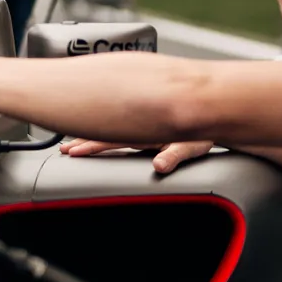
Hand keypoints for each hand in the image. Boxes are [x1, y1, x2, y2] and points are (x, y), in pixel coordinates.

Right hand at [60, 135, 216, 172]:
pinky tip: (94, 135)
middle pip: (104, 132)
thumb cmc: (207, 131)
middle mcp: (141, 125)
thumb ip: (175, 154)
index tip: (73, 149)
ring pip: (109, 129)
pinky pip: (119, 127)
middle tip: (64, 149)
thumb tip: (159, 165)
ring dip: (91, 136)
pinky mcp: (147, 127)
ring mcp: (143, 125)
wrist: (217, 116)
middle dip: (82, 140)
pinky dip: (103, 132)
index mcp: (146, 129)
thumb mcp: (193, 145)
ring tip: (71, 144)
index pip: (111, 137)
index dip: (90, 144)